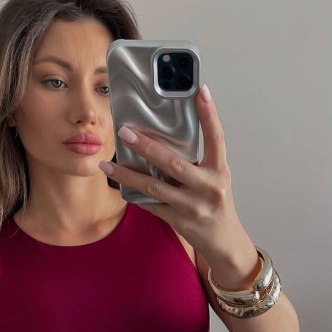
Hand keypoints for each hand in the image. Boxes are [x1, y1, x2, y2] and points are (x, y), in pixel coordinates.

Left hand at [98, 84, 243, 259]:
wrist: (224, 240)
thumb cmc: (216, 203)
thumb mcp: (216, 178)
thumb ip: (199, 160)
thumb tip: (166, 136)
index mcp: (220, 171)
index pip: (216, 138)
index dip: (209, 114)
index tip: (200, 91)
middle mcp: (208, 187)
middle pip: (174, 163)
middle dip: (147, 147)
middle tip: (125, 132)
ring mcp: (192, 206)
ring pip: (154, 187)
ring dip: (127, 175)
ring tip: (107, 164)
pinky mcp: (179, 221)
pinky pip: (151, 205)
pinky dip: (135, 195)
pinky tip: (119, 185)